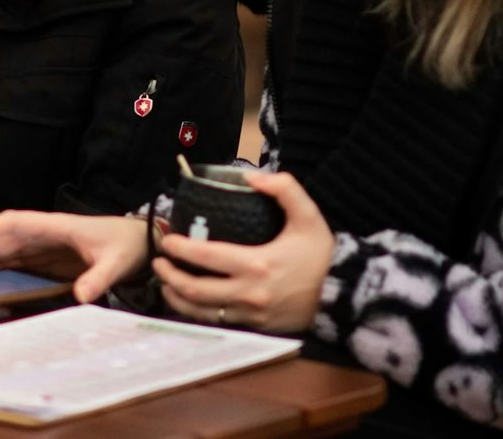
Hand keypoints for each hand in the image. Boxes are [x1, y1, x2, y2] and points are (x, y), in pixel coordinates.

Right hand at [0, 210, 148, 302]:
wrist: (141, 244)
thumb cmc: (127, 246)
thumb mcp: (117, 263)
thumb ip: (99, 278)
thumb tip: (82, 296)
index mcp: (55, 227)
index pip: (13, 223)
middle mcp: (44, 235)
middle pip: (1, 241)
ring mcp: (43, 247)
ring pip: (4, 252)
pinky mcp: (47, 260)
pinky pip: (15, 263)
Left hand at [151, 171, 334, 332]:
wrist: (343, 296)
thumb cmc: (322, 256)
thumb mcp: (309, 216)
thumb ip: (285, 189)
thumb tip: (252, 175)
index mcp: (257, 265)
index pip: (206, 257)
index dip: (180, 249)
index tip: (166, 240)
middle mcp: (249, 293)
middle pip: (195, 290)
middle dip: (169, 276)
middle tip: (158, 262)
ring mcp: (251, 314)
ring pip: (202, 312)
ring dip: (177, 298)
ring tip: (165, 283)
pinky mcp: (255, 326)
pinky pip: (217, 322)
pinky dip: (197, 312)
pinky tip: (189, 301)